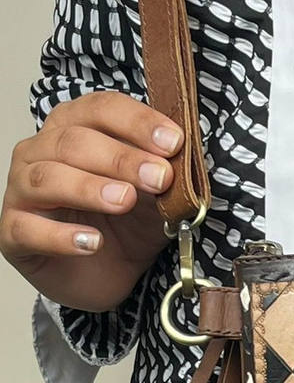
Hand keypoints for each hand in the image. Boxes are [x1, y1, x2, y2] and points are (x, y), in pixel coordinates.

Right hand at [1, 91, 180, 311]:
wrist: (111, 274)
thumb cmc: (126, 224)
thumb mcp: (156, 196)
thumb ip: (166, 176)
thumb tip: (187, 162)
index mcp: (75, 129)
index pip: (101, 109)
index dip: (137, 122)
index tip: (173, 142)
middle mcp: (41, 153)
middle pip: (74, 141)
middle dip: (121, 158)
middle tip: (159, 177)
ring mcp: (23, 192)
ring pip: (47, 178)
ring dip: (89, 188)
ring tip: (124, 200)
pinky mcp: (14, 233)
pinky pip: (27, 228)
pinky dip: (60, 236)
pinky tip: (92, 242)